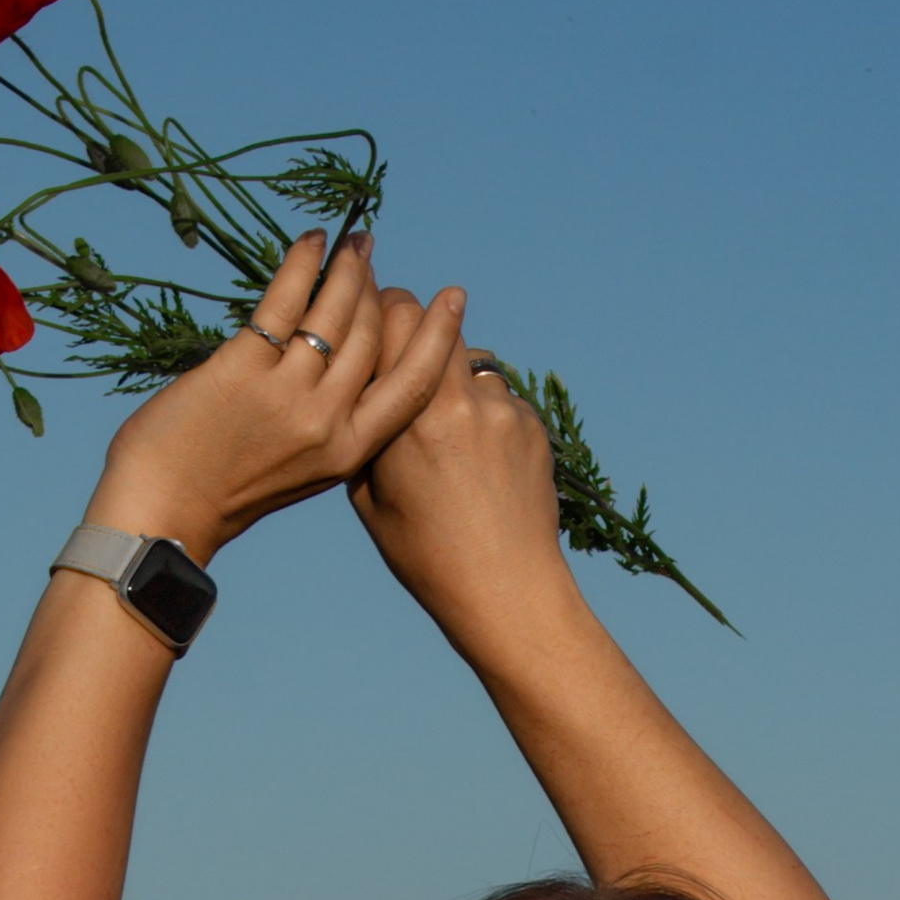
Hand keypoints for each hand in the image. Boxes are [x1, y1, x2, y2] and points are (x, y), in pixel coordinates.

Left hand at [84, 235, 465, 563]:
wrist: (164, 510)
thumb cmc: (226, 490)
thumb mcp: (302, 469)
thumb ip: (331, 424)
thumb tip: (345, 363)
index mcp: (349, 452)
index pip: (411, 385)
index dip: (437, 337)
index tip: (452, 300)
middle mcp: (326, 421)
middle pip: (372, 336)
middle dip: (377, 288)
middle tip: (369, 255)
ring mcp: (287, 393)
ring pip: (335, 312)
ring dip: (346, 266)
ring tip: (350, 242)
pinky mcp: (244, 367)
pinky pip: (284, 302)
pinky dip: (302, 263)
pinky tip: (311, 241)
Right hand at [348, 302, 574, 655]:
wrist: (506, 591)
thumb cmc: (426, 556)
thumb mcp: (369, 500)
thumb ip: (367, 433)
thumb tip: (365, 386)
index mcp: (409, 419)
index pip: (398, 315)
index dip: (384, 307)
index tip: (376, 319)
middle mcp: (459, 403)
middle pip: (439, 321)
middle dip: (421, 330)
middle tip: (409, 355)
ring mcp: (504, 412)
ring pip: (474, 361)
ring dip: (456, 378)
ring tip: (448, 432)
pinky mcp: (534, 427)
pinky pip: (502, 399)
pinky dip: (487, 415)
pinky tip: (481, 461)